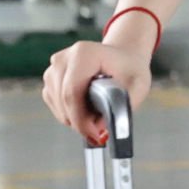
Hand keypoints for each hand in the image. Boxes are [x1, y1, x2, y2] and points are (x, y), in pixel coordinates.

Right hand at [40, 23, 156, 144]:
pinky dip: (68, 112)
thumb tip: (100, 128)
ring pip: (56, 103)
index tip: (95, 134)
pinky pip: (53, 102)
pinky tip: (86, 109)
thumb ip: (122, 107)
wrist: (123, 57)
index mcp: (84, 54)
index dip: (81, 118)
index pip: (72, 91)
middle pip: (62, 99)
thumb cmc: (130, 70)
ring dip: (74, 117)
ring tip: (97, 115)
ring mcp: (54, 67)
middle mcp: (64, 58)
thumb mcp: (138, 87)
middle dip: (79, 121)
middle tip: (99, 132)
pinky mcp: (50, 77)